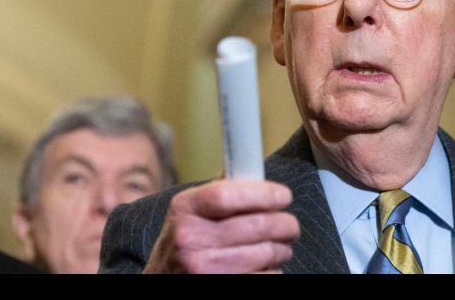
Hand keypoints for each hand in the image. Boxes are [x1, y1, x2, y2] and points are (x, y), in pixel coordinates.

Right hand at [143, 179, 298, 272]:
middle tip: (290, 224)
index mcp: (186, 209)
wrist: (164, 277)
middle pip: (257, 225)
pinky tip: (265, 264)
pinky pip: (266, 275)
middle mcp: (191, 240)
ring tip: (279, 245)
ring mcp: (204, 268)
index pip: (228, 195)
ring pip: (266, 252)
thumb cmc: (186, 238)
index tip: (284, 195)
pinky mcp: (221, 286)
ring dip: (282, 248)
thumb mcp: (192, 209)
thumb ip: (222, 189)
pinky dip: (274, 269)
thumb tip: (254, 167)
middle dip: (286, 224)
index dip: (264, 193)